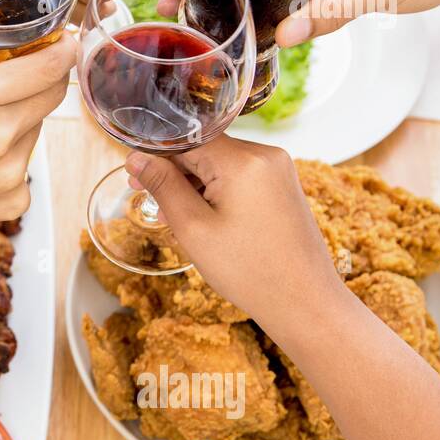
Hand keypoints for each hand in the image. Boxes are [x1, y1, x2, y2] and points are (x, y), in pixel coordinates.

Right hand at [0, 4, 75, 258]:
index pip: (49, 65)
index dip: (63, 46)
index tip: (64, 36)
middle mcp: (0, 135)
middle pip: (54, 94)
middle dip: (46, 76)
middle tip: (27, 67)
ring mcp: (11, 171)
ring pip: (38, 127)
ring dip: (23, 115)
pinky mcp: (13, 200)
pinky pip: (26, 166)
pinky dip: (9, 156)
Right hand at [124, 135, 341, 325]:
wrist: (304, 301)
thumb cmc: (250, 270)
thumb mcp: (193, 228)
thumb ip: (164, 186)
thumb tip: (137, 158)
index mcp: (243, 161)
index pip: (187, 138)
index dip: (156, 155)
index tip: (135, 177)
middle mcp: (266, 155)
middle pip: (205, 149)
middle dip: (175, 172)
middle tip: (151, 200)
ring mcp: (279, 169)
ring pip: (221, 163)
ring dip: (196, 184)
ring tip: (178, 217)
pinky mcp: (283, 184)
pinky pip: (240, 175)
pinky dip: (218, 190)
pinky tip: (204, 216)